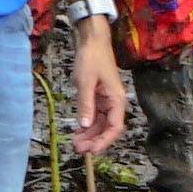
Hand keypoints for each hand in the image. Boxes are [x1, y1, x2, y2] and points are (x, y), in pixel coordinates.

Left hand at [71, 27, 130, 158]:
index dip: (104, 141)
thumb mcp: (85, 82)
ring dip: (89, 134)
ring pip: (100, 124)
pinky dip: (87, 124)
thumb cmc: (91, 58)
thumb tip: (84, 125)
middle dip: (94, 140)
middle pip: (107, 128)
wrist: (92, 40)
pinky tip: (78, 132)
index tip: (92, 151)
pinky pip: (95, 115)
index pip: (115, 127)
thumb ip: (85, 104)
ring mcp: (106, 100)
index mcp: (117, 99)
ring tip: (75, 144)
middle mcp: (114, 102)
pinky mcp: (98, 97)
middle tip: (78, 150)